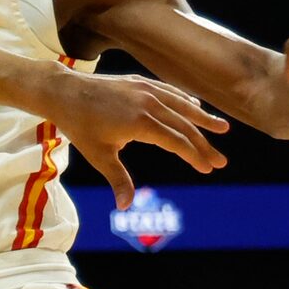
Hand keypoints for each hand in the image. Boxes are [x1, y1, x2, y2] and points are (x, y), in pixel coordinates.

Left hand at [43, 73, 228, 208]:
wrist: (65, 92)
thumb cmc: (80, 126)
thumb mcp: (99, 155)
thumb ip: (118, 179)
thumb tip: (124, 206)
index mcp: (141, 122)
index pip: (177, 142)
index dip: (194, 156)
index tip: (208, 169)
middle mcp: (149, 103)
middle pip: (185, 126)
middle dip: (204, 144)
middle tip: (221, 162)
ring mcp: (146, 90)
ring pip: (182, 105)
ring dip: (203, 118)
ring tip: (223, 128)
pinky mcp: (140, 82)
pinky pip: (170, 92)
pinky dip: (185, 101)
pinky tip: (195, 109)